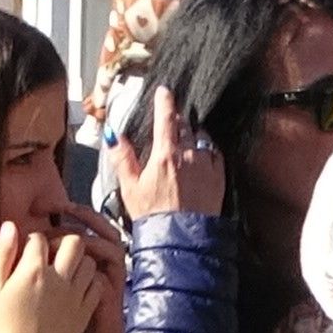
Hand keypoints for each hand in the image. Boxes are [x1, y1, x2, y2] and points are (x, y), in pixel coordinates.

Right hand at [0, 215, 114, 332]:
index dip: (31, 242)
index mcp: (33, 271)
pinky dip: (89, 281)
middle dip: (63, 242)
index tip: (26, 254)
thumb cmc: (0, 331)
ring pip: (89, 262)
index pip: (39, 238)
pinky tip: (74, 289)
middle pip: (74, 241)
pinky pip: (96, 285)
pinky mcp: (84, 313)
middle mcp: (59, 279)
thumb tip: (10, 226)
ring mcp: (75, 296)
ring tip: (64, 272)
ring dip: (78, 261)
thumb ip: (1, 255)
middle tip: (51, 256)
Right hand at [109, 87, 224, 219]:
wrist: (182, 240)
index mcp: (165, 155)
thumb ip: (122, 158)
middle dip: (178, 118)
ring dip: (193, 132)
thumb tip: (113, 136)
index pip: (166, 117)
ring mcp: (206, 164)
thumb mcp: (130, 188)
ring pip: (201, 136)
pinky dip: (207, 148)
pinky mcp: (219, 176)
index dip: (164, 101)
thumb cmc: (154, 217)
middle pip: (184, 124)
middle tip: (171, 118)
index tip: (164, 92)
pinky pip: (215, 152)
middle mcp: (188, 155)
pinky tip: (201, 154)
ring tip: (185, 137)